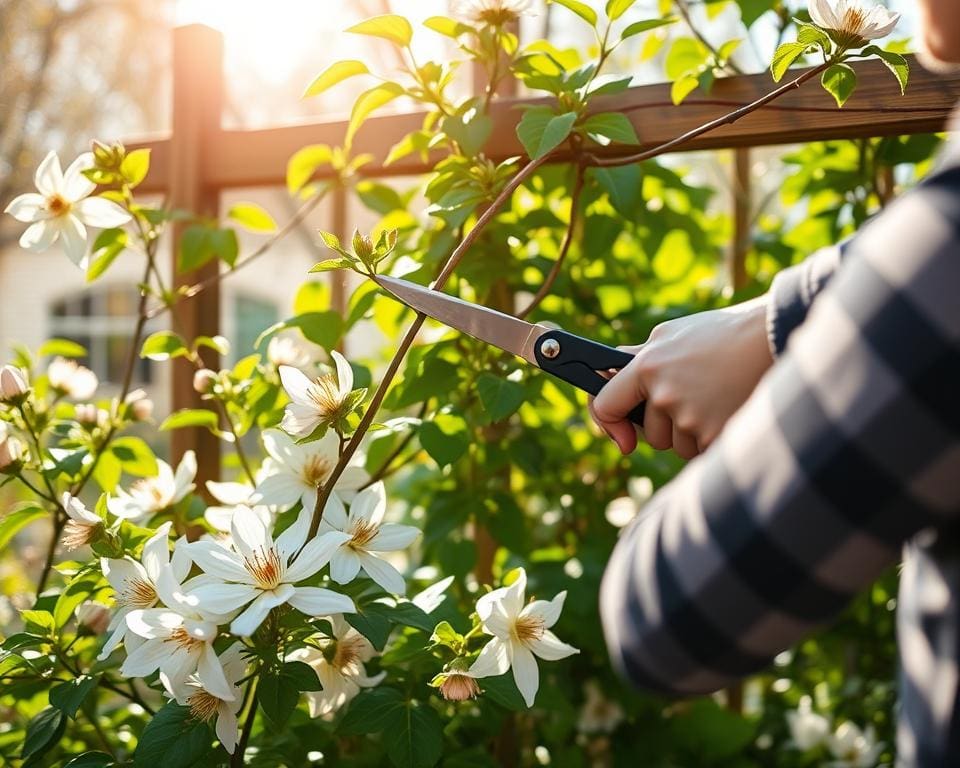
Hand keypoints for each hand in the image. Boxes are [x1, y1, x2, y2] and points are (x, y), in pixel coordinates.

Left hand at [590, 295, 773, 456]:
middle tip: (694, 395)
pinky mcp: (716, 435)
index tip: (621, 436)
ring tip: (716, 398)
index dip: (608, 424)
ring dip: (691, 432)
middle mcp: (665, 395)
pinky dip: (713, 438)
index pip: (606, 405)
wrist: (771, 337)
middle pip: (651, 435)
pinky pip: (702, 451)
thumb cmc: (719, 334)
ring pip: (678, 446)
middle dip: (667, 424)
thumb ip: (638, 359)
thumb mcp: (670, 335)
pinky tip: (728, 409)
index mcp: (647, 367)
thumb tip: (608, 374)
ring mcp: (691, 418)